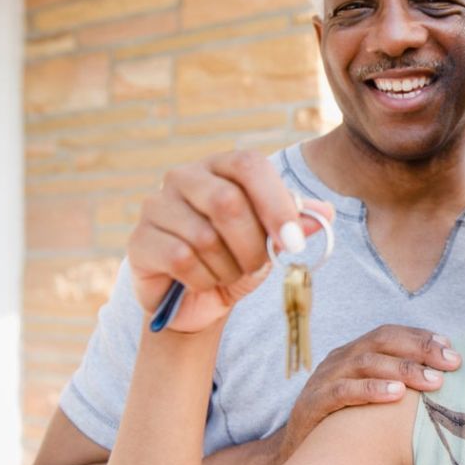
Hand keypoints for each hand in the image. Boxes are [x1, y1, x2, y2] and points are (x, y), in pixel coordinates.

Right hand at [128, 150, 332, 332]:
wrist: (198, 299)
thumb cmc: (237, 257)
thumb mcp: (273, 240)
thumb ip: (296, 223)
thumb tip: (324, 213)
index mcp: (221, 166)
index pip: (249, 166)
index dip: (275, 204)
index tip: (294, 243)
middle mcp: (184, 176)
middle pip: (227, 202)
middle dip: (252, 245)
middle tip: (257, 264)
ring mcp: (156, 205)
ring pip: (204, 237)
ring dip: (228, 267)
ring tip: (228, 272)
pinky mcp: (140, 239)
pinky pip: (180, 259)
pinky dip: (203, 279)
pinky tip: (203, 281)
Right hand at [278, 324, 461, 459]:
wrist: (295, 455)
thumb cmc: (343, 425)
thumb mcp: (368, 399)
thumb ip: (397, 385)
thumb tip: (443, 382)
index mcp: (354, 353)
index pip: (390, 334)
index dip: (420, 337)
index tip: (451, 347)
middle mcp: (340, 359)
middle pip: (382, 341)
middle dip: (420, 349)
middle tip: (451, 363)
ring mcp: (325, 378)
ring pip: (367, 362)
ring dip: (403, 369)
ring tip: (432, 381)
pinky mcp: (314, 403)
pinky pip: (344, 390)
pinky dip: (372, 389)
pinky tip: (396, 394)